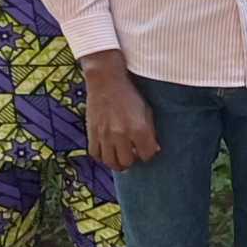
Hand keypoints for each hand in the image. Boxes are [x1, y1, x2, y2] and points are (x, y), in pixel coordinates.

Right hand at [80, 52, 158, 171]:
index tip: (145, 150)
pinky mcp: (92, 133)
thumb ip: (151, 132)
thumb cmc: (130, 96)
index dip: (148, 154)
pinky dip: (102, 158)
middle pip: (127, 161)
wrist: (107, 83)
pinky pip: (95, 154)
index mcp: (139, 129)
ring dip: (117, 164)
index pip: (146, 155)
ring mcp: (104, 135)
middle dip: (132, 160)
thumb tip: (154, 150)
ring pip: (110, 162)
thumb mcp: (147, 112)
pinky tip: (108, 154)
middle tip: (132, 155)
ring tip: (121, 161)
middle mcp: (121, 134)